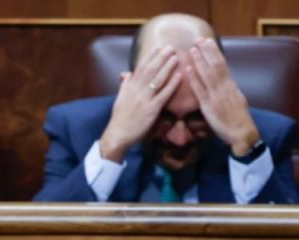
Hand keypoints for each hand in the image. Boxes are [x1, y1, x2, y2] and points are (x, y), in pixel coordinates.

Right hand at [99, 45, 181, 161]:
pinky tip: (179, 77)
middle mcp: (136, 89)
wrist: (118, 134)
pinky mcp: (151, 109)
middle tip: (171, 47)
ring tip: (176, 57)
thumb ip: (125, 85)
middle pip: (150, 69)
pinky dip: (171, 84)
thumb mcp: (120, 98)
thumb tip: (126, 73)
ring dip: (167, 67)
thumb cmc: (120, 118)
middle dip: (161, 57)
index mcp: (130, 86)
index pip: (141, 67)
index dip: (150, 56)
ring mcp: (144, 98)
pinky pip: (163, 94)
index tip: (158, 46)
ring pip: (157, 79)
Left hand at [185, 37, 260, 156]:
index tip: (208, 42)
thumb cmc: (239, 119)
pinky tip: (188, 69)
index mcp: (231, 86)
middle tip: (198, 39)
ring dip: (199, 61)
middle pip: (215, 66)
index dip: (215, 52)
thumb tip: (225, 80)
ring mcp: (216, 96)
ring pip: (207, 75)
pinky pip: (200, 90)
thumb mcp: (238, 100)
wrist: (242, 134)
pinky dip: (194, 78)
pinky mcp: (209, 106)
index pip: (223, 65)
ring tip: (192, 49)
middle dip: (207, 52)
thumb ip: (230, 89)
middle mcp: (224, 88)